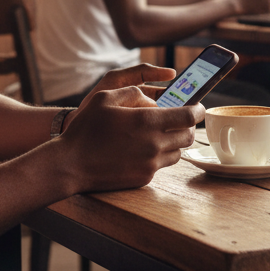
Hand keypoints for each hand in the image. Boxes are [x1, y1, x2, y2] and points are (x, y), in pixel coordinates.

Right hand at [60, 83, 203, 192]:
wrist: (71, 164)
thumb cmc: (86, 128)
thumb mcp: (105, 97)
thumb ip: (132, 92)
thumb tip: (151, 99)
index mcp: (147, 121)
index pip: (188, 116)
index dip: (197, 110)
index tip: (198, 106)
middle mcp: (154, 144)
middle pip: (188, 136)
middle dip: (188, 126)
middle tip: (180, 119)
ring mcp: (150, 164)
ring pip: (178, 152)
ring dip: (175, 141)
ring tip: (162, 134)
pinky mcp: (144, 178)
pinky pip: (162, 165)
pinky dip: (160, 155)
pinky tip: (145, 148)